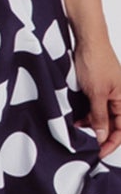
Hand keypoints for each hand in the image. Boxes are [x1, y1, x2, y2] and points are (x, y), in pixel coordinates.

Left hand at [72, 34, 120, 158]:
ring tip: (78, 133)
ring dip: (91, 126)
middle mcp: (120, 97)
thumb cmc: (95, 61)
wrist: (87, 39)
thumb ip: (99, 116)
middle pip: (112, 124)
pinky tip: (76, 120)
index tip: (97, 154)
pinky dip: (87, 115)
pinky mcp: (98, 88)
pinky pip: (95, 107)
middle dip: (99, 136)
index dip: (111, 143)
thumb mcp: (96, 94)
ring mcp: (109, 93)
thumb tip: (102, 136)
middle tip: (85, 146)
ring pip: (102, 117)